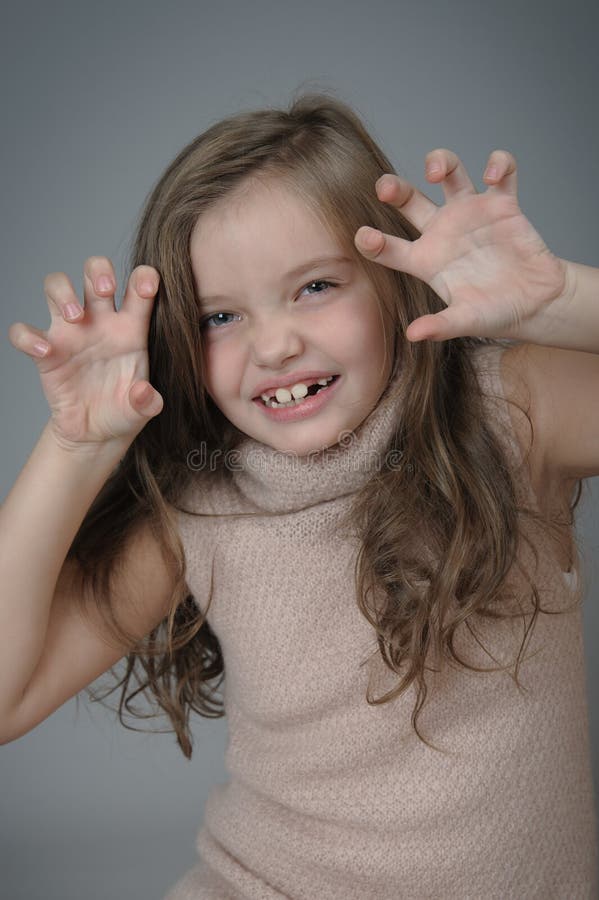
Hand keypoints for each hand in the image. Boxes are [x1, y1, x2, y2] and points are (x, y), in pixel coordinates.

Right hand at [8, 257, 162, 450]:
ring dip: (63, 291)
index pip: (138, 287)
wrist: (95, 434)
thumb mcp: (142, 410)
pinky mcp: (45, 353)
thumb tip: (144, 394)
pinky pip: (25, 333)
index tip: (149, 287)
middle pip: (94, 272)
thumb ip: (148, 401)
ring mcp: (70, 333)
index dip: (144, 277)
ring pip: (57, 286)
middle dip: (99, 271)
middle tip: (106, 290)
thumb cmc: (122, 411)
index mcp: (130, 328)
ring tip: (75, 315)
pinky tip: (45, 351)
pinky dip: (28, 337)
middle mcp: (99, 322)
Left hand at [355, 149, 569, 342]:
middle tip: (385, 188)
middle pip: (409, 200)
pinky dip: (499, 164)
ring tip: (437, 172)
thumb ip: (441, 325)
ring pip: (450, 174)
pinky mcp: (503, 203)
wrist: (536, 303)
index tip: (364, 236)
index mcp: (426, 260)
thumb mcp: (466, 321)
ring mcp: (471, 213)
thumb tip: (413, 335)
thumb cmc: (496, 313)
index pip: (389, 248)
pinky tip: (494, 174)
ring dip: (440, 162)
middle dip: (394, 188)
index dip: (373, 242)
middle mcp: (442, 231)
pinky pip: (501, 172)